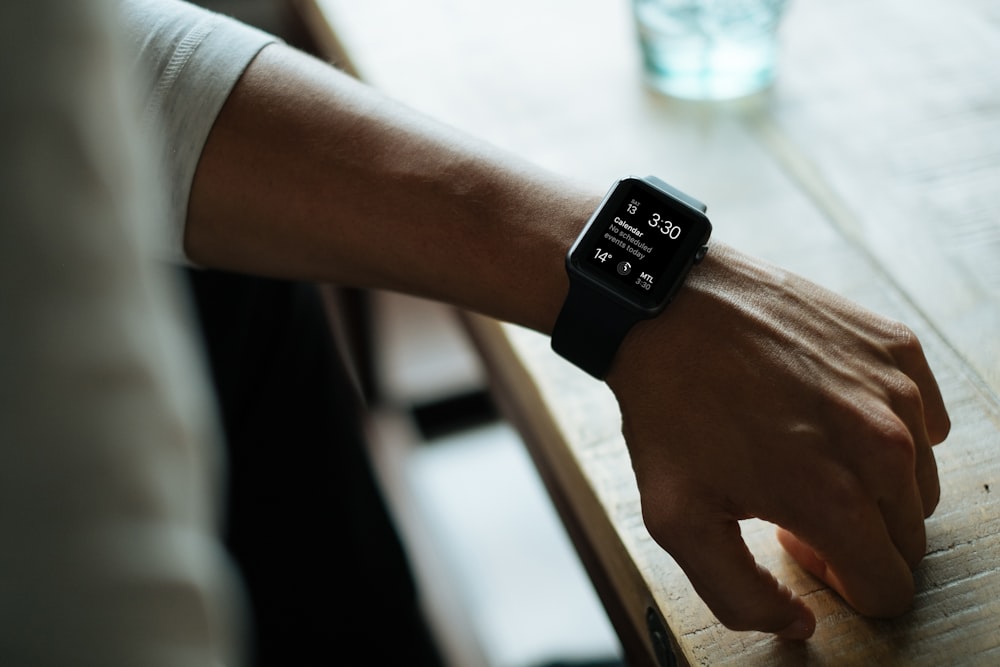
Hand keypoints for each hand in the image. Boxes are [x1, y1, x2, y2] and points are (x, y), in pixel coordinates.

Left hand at [606, 242, 950, 638]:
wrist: (666, 309)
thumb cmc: (667, 408)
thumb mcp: (677, 520)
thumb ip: (740, 597)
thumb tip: (801, 624)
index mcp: (834, 499)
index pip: (888, 588)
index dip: (843, 583)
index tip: (799, 547)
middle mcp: (882, 446)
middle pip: (909, 538)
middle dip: (859, 537)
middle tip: (793, 499)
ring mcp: (894, 390)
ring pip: (920, 481)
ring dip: (874, 484)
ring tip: (807, 455)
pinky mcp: (895, 347)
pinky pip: (923, 417)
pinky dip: (891, 428)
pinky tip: (832, 414)